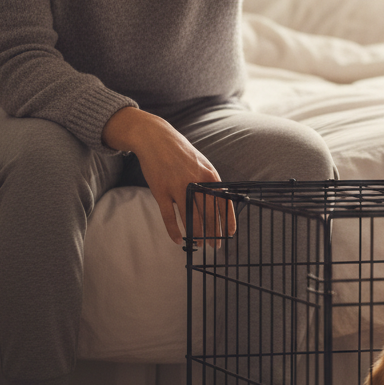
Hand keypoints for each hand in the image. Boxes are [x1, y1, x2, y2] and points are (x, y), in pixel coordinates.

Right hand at [102, 107, 236, 246]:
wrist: (155, 138)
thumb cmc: (180, 153)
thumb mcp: (201, 164)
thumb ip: (210, 183)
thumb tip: (219, 204)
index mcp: (209, 175)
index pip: (223, 203)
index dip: (227, 221)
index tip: (228, 235)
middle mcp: (195, 182)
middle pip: (207, 215)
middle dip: (212, 233)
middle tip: (214, 246)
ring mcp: (177, 186)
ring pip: (190, 218)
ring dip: (194, 234)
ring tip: (197, 243)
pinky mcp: (160, 191)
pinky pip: (169, 217)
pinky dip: (174, 231)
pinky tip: (178, 240)